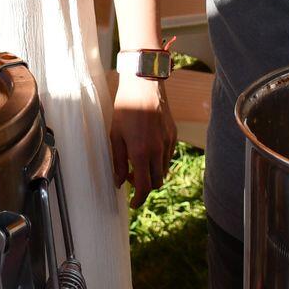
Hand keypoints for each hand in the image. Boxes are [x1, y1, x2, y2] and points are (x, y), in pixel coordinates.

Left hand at [109, 73, 176, 207]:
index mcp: (141, 153)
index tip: (133, 203)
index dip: (139, 198)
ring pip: (163, 170)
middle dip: (144, 186)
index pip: (144, 186)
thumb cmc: (125, 108)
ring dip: (152, 173)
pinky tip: (147, 149)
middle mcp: (158, 151)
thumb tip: (118, 181)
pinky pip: (168, 156)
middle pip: (156, 182)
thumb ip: (117, 160)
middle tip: (130, 178)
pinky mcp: (173, 135)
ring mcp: (168, 143)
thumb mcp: (115, 135)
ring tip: (137, 161)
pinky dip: (159, 160)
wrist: (144, 85)